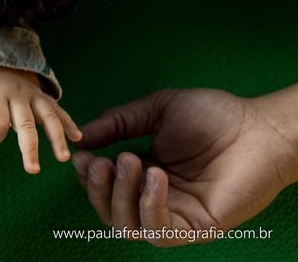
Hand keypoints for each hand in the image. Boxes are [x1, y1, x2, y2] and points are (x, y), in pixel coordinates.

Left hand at [0, 66, 81, 173]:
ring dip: (56, 137)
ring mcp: (33, 95)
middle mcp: (17, 95)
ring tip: (62, 158)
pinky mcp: (43, 95)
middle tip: (33, 169)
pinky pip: (57, 108)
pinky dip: (69, 122)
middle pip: (25, 122)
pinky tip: (77, 137)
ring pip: (48, 116)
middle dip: (29, 148)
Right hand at [72, 86, 297, 245]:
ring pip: (130, 228)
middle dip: (96, 189)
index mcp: (146, 174)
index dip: (88, 176)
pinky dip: (149, 206)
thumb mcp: (155, 110)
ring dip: (119, 196)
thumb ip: (118, 122)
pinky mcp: (198, 227)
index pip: (105, 188)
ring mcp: (178, 215)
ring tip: (128, 162)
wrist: (259, 127)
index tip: (81, 154)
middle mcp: (159, 199)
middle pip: (111, 213)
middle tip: (99, 162)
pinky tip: (154, 176)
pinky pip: (161, 231)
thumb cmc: (215, 116)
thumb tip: (81, 136)